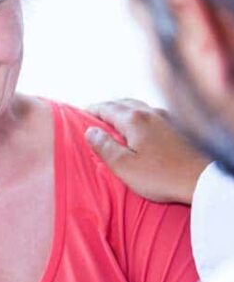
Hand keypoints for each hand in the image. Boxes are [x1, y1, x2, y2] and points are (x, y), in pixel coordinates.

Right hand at [85, 99, 210, 204]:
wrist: (201, 180)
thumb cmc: (161, 176)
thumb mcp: (125, 166)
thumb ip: (104, 147)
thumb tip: (90, 130)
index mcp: (133, 119)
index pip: (106, 107)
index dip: (91, 109)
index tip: (80, 113)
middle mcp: (149, 112)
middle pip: (121, 102)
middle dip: (105, 107)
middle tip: (94, 115)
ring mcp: (165, 116)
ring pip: (137, 105)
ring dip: (122, 109)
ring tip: (114, 119)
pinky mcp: (177, 125)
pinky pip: (150, 112)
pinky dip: (137, 114)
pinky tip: (139, 126)